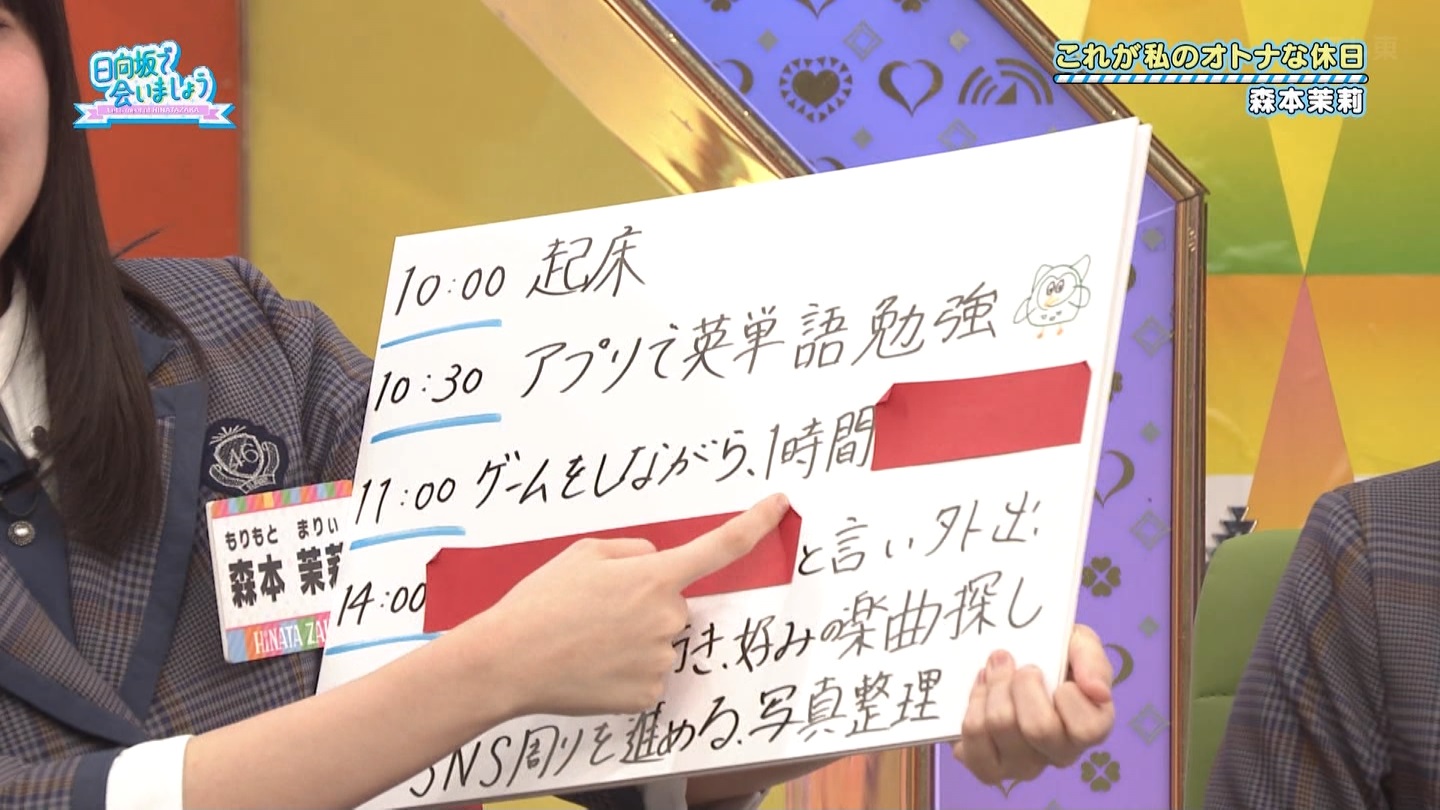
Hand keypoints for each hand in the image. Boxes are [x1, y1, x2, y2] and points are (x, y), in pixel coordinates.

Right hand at [483, 493, 789, 717]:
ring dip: (634, 639)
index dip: (757, 523)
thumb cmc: (541, 603)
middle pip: (674, 605)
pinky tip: (592, 666)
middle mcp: (666, 618)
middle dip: (646, 604)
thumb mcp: (585, 553)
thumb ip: (634, 552)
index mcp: (653, 576)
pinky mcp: (648, 694)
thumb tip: (655, 562)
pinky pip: (649, 674)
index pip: (722, 546)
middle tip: (597, 611)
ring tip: (586, 639)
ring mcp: (659, 660)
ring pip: (661, 641)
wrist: (509, 661)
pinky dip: (626, 670)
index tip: (781, 506)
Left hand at [952, 624, 1114, 784]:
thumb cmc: (1053, 654)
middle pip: (1037, 728)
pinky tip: (980, 690)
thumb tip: (1096, 691)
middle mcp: (1059, 754)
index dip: (1067, 694)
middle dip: (1018, 683)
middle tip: (1008, 659)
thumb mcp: (1080, 644)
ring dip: (990, 689)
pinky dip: (972, 707)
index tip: (1050, 671)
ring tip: (991, 669)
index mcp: (1090, 729)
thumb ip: (1093, 661)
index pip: (1087, 729)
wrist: (1012, 658)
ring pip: (1000, 728)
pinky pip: (973, 743)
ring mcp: (1024, 766)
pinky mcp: (988, 767)